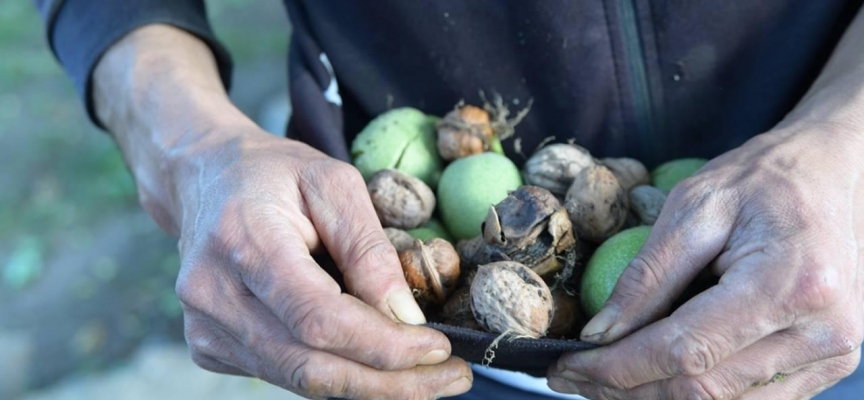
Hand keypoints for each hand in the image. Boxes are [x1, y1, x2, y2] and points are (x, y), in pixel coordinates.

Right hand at [172, 127, 471, 398]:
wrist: (203, 178)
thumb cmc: (274, 173)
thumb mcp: (334, 183)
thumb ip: (368, 249)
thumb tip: (406, 318)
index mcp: (243, 241)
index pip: (318, 319)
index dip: (383, 345)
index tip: (439, 348)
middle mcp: (213, 293)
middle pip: (310, 366)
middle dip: (389, 382)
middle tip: (451, 377)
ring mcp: (205, 326)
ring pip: (299, 379)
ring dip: (369, 386)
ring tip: (426, 376)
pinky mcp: (208, 345)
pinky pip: (284, 373)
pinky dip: (336, 373)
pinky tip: (371, 358)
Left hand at [548, 122, 863, 398]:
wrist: (837, 173)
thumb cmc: (763, 179)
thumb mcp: (694, 206)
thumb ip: (647, 276)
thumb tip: (600, 335)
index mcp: (791, 284)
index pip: (686, 351)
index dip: (618, 368)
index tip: (565, 367)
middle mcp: (823, 332)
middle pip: (702, 390)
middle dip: (625, 389)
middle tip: (573, 377)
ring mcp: (833, 355)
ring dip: (654, 398)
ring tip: (604, 378)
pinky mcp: (828, 365)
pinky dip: (695, 394)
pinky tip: (653, 376)